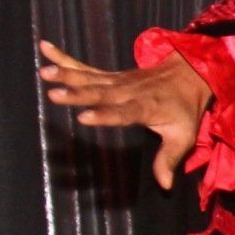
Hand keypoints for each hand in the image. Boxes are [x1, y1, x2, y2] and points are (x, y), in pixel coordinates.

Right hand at [38, 40, 211, 189]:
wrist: (189, 74)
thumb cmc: (184, 109)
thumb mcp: (183, 136)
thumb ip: (169, 158)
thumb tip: (164, 185)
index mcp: (146, 107)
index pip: (124, 112)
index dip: (105, 115)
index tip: (84, 117)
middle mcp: (128, 92)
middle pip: (100, 94)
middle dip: (77, 95)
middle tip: (54, 95)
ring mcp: (117, 82)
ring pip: (90, 79)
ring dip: (67, 76)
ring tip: (45, 74)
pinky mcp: (110, 76)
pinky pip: (84, 68)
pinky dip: (64, 58)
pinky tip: (45, 49)